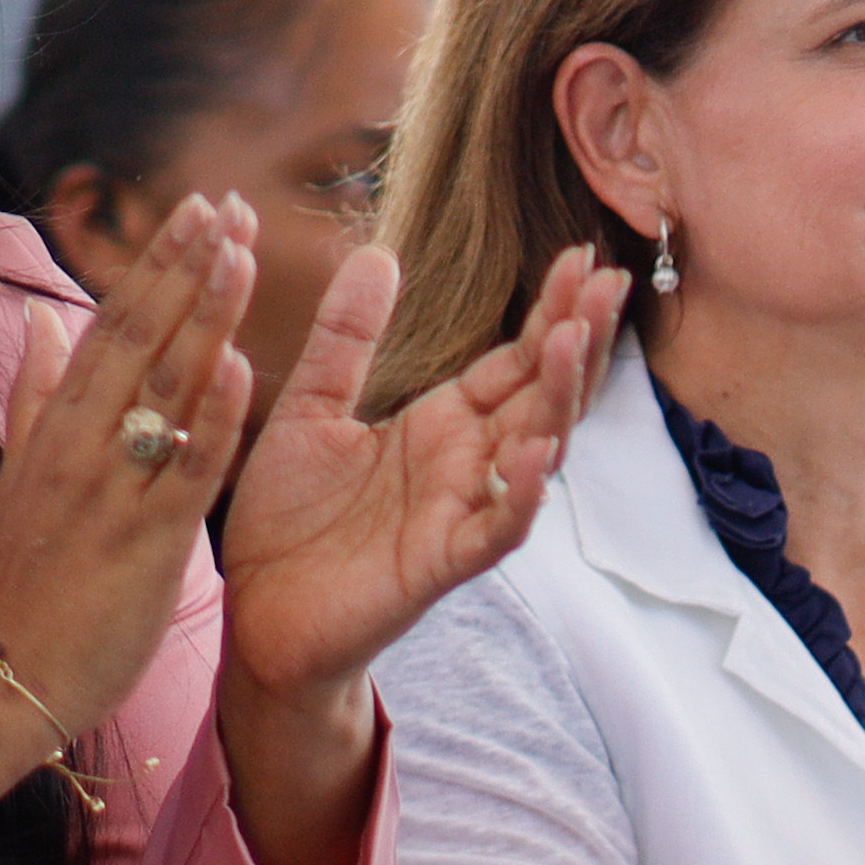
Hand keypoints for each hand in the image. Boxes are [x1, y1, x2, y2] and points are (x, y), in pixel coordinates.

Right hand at [0, 193, 260, 825]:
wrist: (3, 674)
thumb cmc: (26, 580)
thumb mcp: (21, 474)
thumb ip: (36, 393)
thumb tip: (42, 316)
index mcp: (58, 426)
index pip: (113, 324)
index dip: (156, 264)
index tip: (196, 207)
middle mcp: (82, 444)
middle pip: (136, 337)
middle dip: (182, 266)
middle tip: (223, 201)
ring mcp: (112, 488)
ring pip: (162, 388)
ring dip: (203, 316)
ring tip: (239, 251)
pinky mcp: (144, 541)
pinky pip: (184, 470)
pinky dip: (211, 419)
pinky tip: (243, 368)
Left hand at [216, 240, 621, 715]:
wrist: (255, 612)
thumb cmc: (288, 518)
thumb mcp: (310, 407)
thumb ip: (347, 336)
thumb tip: (378, 252)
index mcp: (442, 425)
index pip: (516, 359)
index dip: (553, 311)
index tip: (583, 256)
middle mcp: (466, 465)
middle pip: (544, 395)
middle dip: (579, 340)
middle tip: (609, 280)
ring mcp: (459, 514)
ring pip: (535, 452)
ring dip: (560, 399)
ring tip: (575, 339)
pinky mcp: (438, 565)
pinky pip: (496, 532)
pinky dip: (521, 496)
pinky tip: (537, 454)